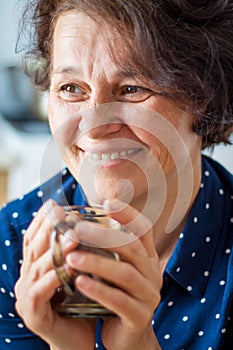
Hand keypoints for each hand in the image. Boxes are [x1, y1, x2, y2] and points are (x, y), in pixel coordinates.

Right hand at [15, 200, 95, 349]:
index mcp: (34, 268)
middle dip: (47, 227)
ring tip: (73, 236)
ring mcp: (27, 296)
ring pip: (39, 266)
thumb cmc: (79, 303)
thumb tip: (86, 225)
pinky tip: (71, 266)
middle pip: (34, 247)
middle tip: (61, 212)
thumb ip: (76, 252)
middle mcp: (26, 279)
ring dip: (56, 249)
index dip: (42, 221)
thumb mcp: (76, 273)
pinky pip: (43, 291)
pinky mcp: (34, 313)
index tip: (54, 205)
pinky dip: (56, 276)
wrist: (76, 341)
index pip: (34, 239)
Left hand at [66, 200, 162, 349]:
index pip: (143, 229)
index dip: (128, 214)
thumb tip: (83, 221)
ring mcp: (149, 295)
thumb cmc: (115, 295)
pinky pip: (119, 300)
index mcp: (147, 258)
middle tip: (76, 230)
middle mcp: (153, 273)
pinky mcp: (140, 316)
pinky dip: (99, 290)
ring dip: (97, 263)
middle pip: (131, 247)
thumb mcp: (115, 269)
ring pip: (124, 273)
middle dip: (103, 236)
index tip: (107, 202)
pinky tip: (79, 282)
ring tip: (71, 257)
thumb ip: (108, 249)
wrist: (126, 336)